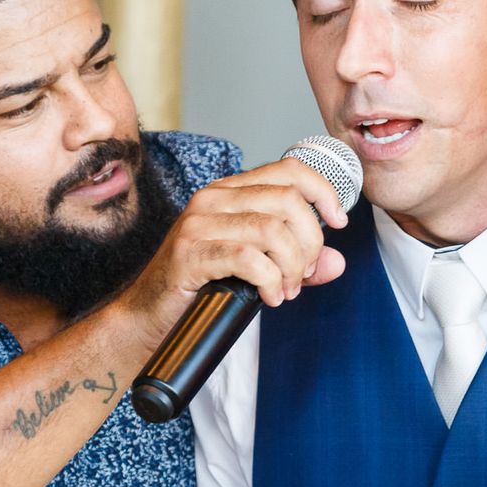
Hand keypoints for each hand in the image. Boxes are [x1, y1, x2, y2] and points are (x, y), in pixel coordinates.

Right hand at [120, 159, 349, 339]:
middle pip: (289, 201)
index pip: (289, 170)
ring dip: (291, 267)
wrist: (148, 316)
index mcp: (230, 192)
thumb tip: (337, 262)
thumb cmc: (201, 288)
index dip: (323, 192)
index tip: (339, 222)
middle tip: (301, 275)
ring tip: (285, 290)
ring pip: (273, 230)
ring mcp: (199, 223)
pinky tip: (269, 297)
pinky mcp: (191, 253)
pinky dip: (270, 281)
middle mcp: (214, 198)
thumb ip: (297, 263)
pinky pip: (249, 258)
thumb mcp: (256, 270)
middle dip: (310, 243)